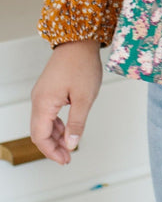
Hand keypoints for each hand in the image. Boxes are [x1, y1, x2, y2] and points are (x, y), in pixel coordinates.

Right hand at [30, 40, 102, 164]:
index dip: (51, 152)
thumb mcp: (84, 98)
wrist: (78, 41)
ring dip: (54, 136)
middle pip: (39, 132)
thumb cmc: (82, 65)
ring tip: (69, 146)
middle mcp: (38, 99)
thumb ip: (76, 123)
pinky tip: (66, 129)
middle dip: (52, 147)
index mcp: (43, 103)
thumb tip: (71, 144)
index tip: (65, 160)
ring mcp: (41, 94)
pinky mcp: (47, 89)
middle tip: (68, 157)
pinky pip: (46, 113)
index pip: (40, 137)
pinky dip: (55, 124)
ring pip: (42, 123)